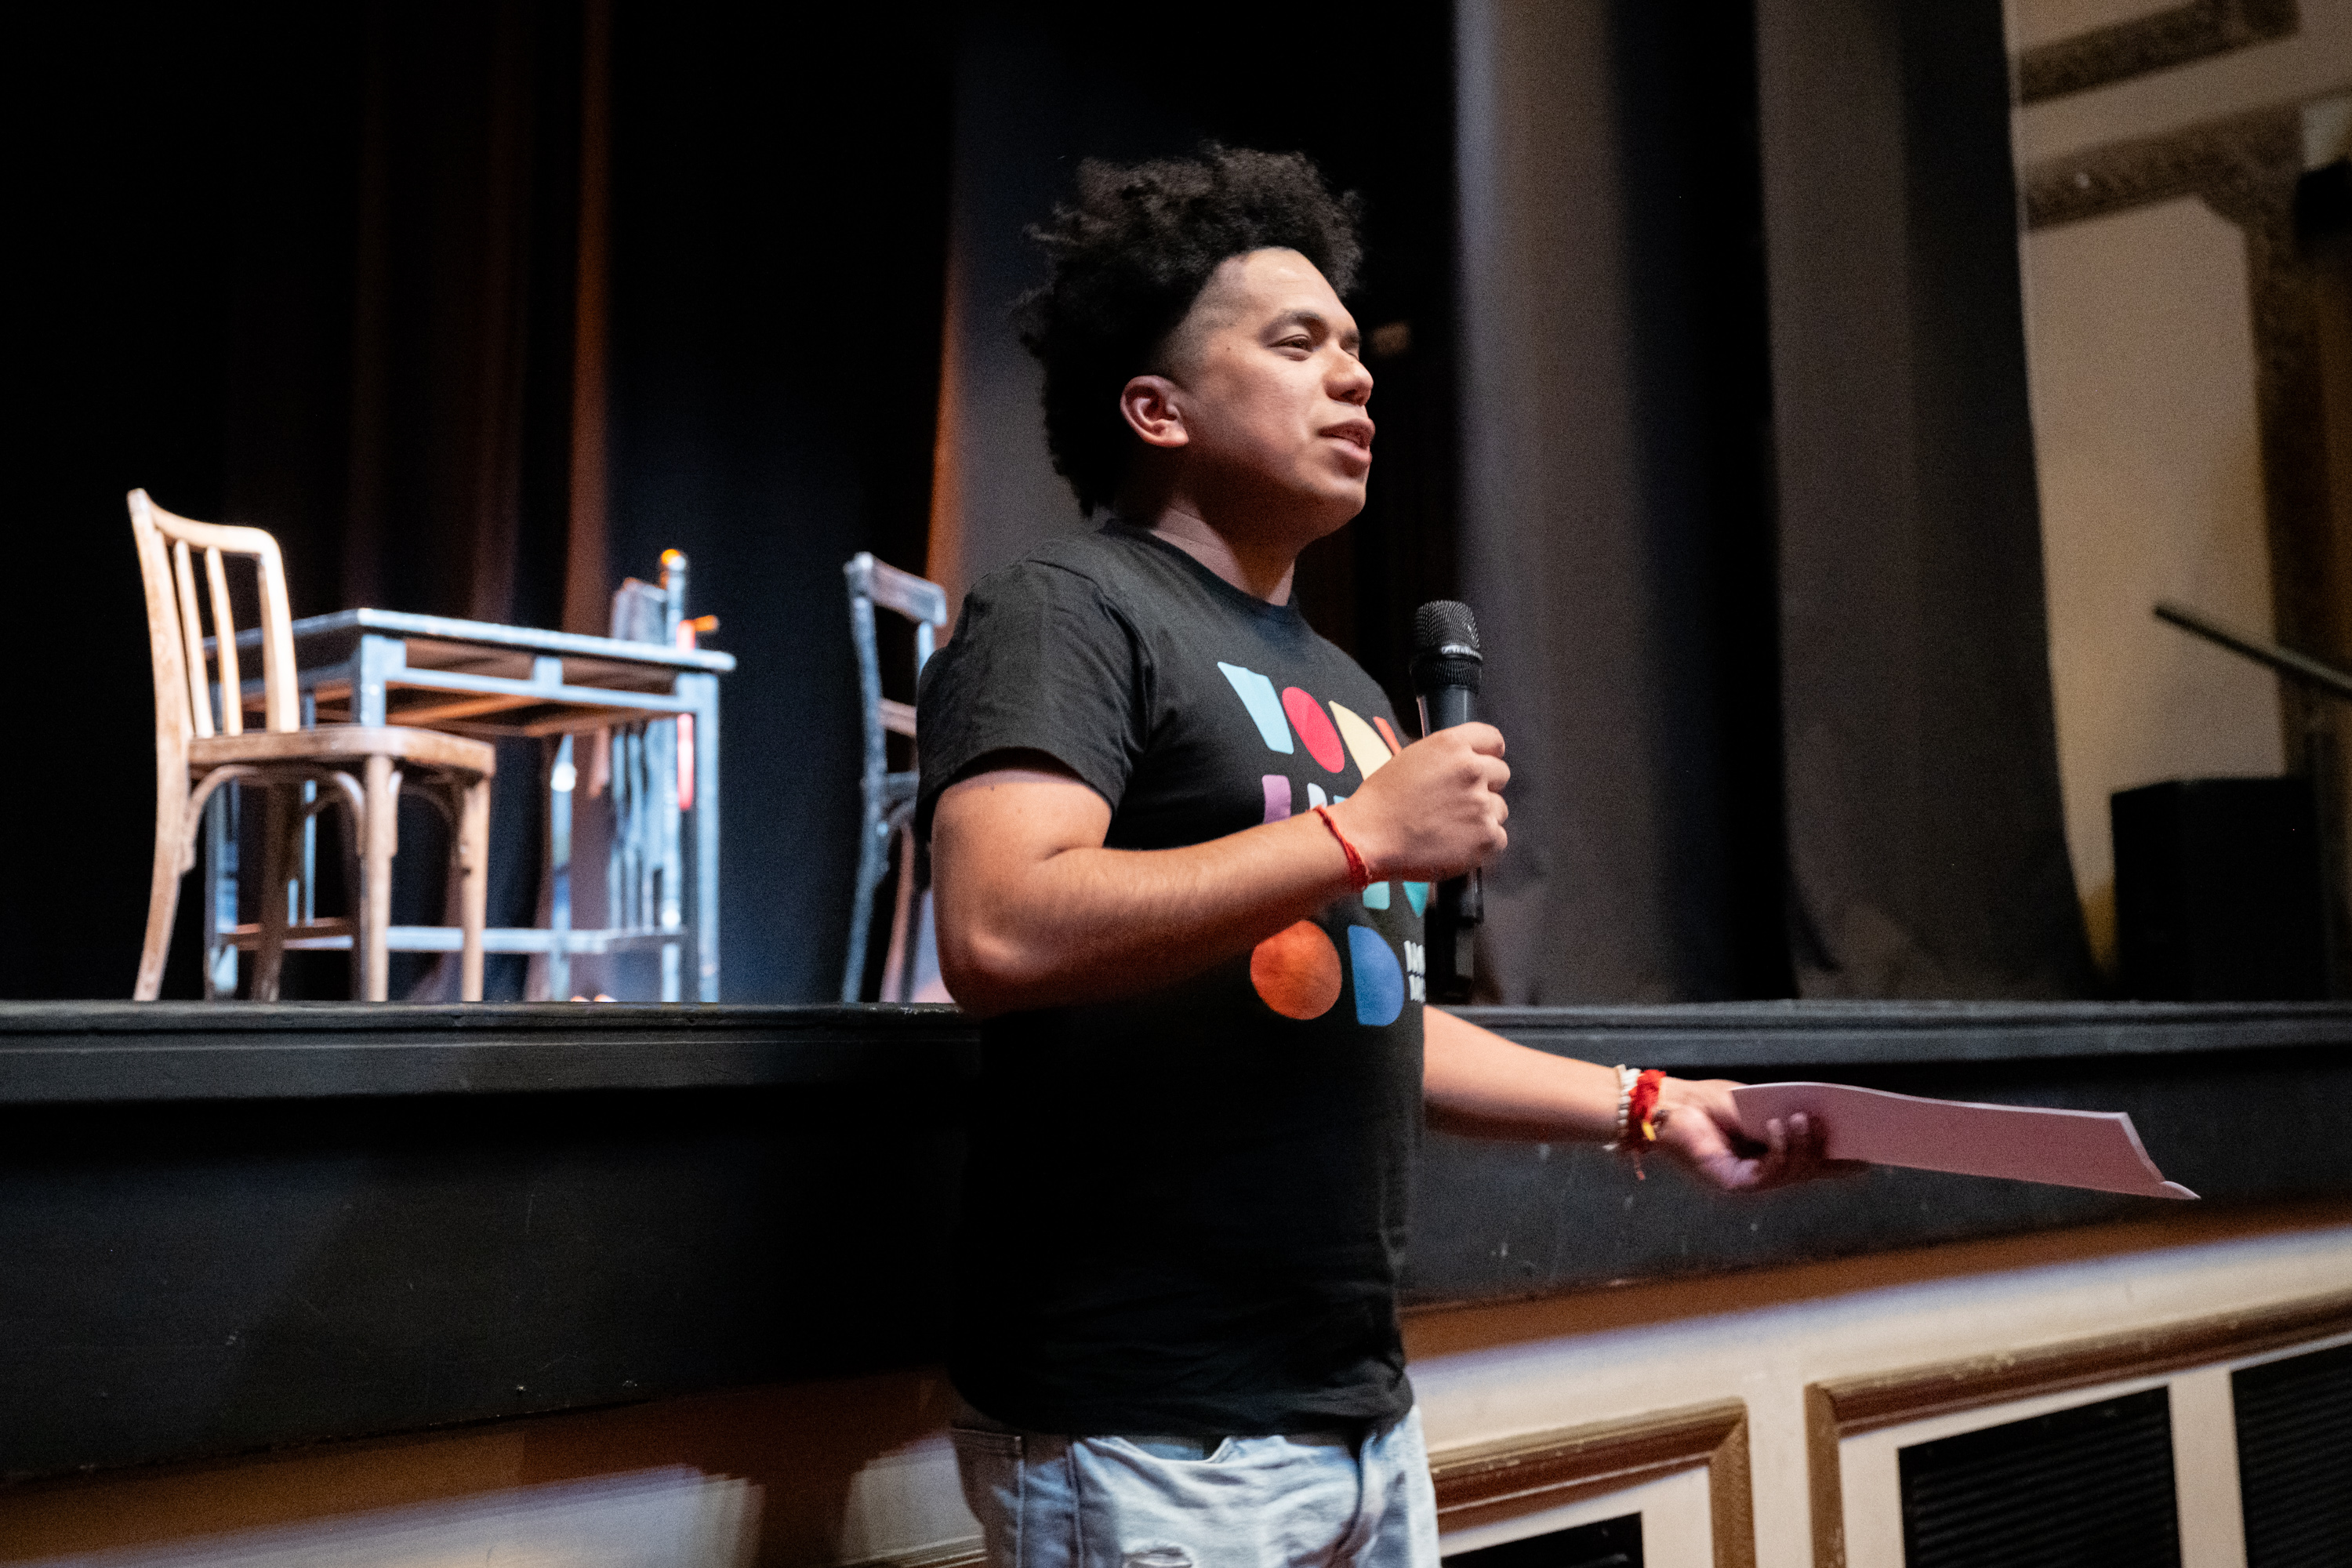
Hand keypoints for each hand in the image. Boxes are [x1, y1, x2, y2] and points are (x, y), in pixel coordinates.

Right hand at [1328, 723, 1508, 881]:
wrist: (1368, 837)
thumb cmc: (1380, 802)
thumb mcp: (1410, 758)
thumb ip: (1445, 757)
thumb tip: (1461, 765)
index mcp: (1452, 745)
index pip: (1493, 740)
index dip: (1489, 754)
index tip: (1484, 764)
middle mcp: (1472, 769)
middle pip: (1501, 774)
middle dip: (1484, 787)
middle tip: (1458, 803)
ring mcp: (1481, 804)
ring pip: (1499, 808)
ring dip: (1482, 817)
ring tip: (1451, 828)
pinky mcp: (1485, 837)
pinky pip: (1498, 838)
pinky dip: (1482, 845)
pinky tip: (1456, 845)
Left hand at [1649, 1077, 1866, 1192]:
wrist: (1670, 1107)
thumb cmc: (1713, 1103)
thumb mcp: (1762, 1105)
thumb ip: (1791, 1115)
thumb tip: (1826, 1118)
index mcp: (1775, 1157)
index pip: (1815, 1165)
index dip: (1841, 1164)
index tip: (1870, 1159)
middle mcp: (1765, 1175)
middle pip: (1809, 1170)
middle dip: (1828, 1150)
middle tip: (1848, 1129)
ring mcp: (1751, 1183)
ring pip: (1792, 1172)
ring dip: (1803, 1145)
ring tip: (1804, 1118)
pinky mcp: (1734, 1183)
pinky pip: (1767, 1173)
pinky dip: (1778, 1149)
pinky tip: (1778, 1125)